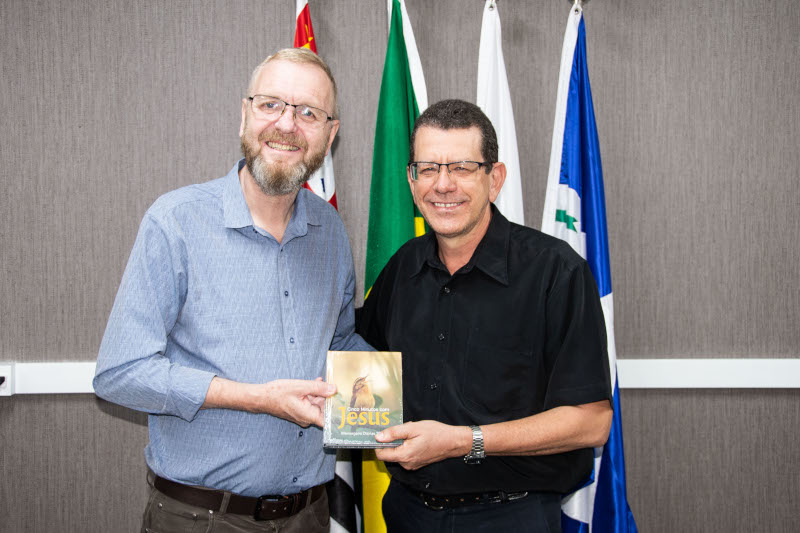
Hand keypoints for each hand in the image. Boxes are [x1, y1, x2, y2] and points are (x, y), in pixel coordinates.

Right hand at [203, 376, 335, 427]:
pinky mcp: (298, 409)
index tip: (345, 406)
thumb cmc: (277, 393)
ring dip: (321, 394)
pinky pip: (310, 402)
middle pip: (324, 410)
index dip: (337, 414)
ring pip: (317, 404)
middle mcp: (306, 418)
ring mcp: (302, 414)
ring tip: (324, 381)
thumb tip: (333, 389)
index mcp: (308, 415)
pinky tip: (316, 383)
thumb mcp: (300, 387)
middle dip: (329, 398)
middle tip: (337, 386)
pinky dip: (313, 394)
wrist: (261, 396)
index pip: (328, 421)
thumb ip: (318, 388)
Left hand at [374, 421, 471, 470]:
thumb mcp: (412, 428)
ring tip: (413, 433)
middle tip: (404, 430)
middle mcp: (406, 464)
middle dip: (393, 440)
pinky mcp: (416, 464)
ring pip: (398, 453)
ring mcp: (412, 465)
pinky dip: (407, 446)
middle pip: (389, 453)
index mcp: (404, 455)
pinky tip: (417, 439)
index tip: (382, 433)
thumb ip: (394, 433)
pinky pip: (405, 455)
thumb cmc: (435, 433)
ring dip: (401, 442)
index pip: (381, 454)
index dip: (379, 443)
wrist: (453, 442)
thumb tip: (378, 437)